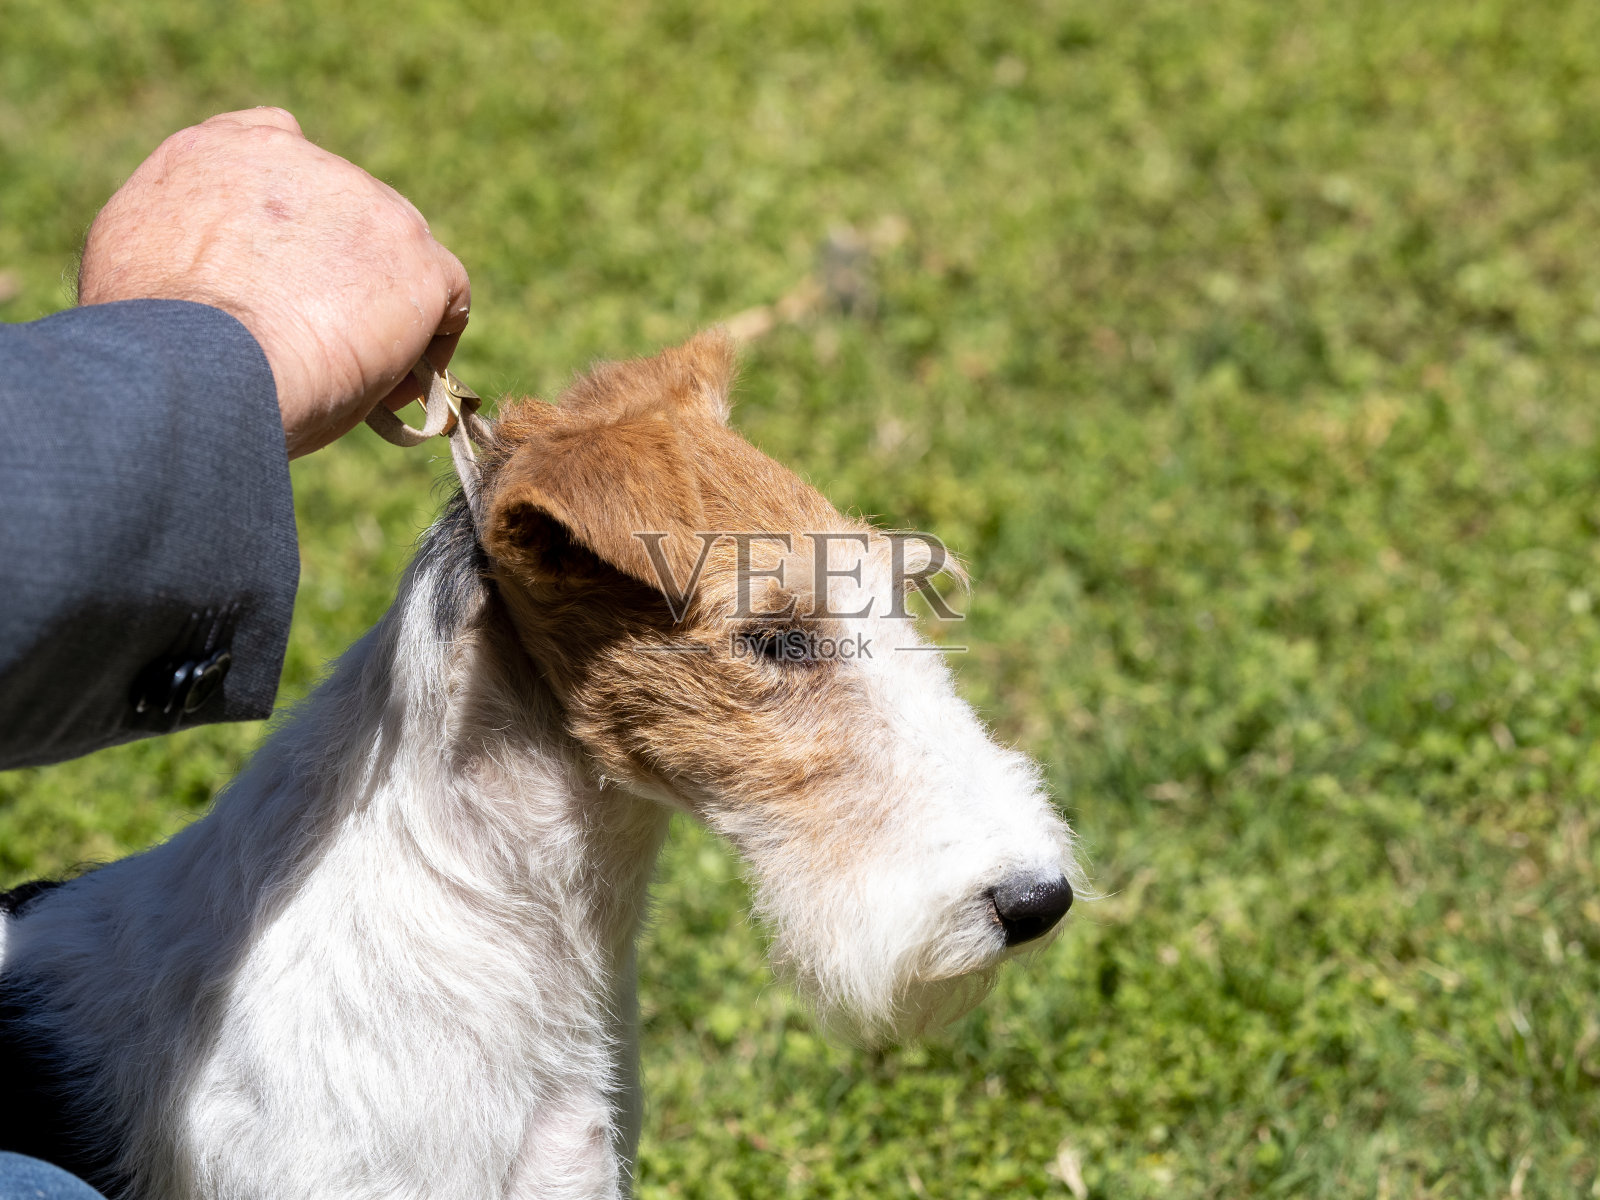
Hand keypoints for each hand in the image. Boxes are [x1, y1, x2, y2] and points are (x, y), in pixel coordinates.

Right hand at [78, 107, 471, 457]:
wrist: (199, 362)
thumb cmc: (154, 340)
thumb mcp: (137, 263)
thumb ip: (189, 245)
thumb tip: (217, 284)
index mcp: (216, 151)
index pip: (274, 146)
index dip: (293, 214)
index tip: (291, 268)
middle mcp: (296, 155)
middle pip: (344, 209)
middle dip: (341, 270)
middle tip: (324, 338)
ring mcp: (365, 200)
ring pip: (395, 252)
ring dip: (385, 304)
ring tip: (357, 371)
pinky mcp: (417, 256)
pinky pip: (447, 293)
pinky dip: (433, 336)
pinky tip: (404, 381)